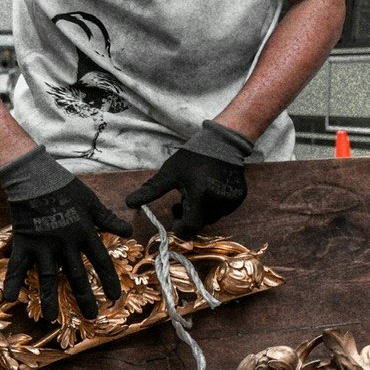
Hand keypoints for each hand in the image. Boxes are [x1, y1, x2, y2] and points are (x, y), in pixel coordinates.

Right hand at [0, 146, 126, 321]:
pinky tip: (10, 299)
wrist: (34, 177)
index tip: (115, 296)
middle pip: (77, 275)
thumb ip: (108, 220)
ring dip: (50, 299)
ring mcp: (44, 245)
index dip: (109, 279)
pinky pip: (18, 265)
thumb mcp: (92, 202)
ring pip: (49, 277)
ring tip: (52, 318)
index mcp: (85, 233)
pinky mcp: (24, 242)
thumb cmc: (65, 187)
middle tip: (91, 316)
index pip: (101, 261)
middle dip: (85, 297)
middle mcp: (66, 243)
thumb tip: (128, 232)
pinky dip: (13, 281)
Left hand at [127, 119, 252, 235]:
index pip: (191, 226)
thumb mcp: (170, 172)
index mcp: (201, 195)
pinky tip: (208, 192)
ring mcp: (232, 200)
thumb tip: (129, 203)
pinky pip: (224, 210)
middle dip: (189, 217)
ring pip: (213, 218)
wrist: (223, 142)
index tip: (174, 222)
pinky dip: (213, 206)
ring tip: (194, 195)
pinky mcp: (240, 198)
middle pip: (201, 223)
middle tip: (180, 202)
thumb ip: (151, 190)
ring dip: (201, 212)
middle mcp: (219, 201)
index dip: (180, 228)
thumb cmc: (193, 156)